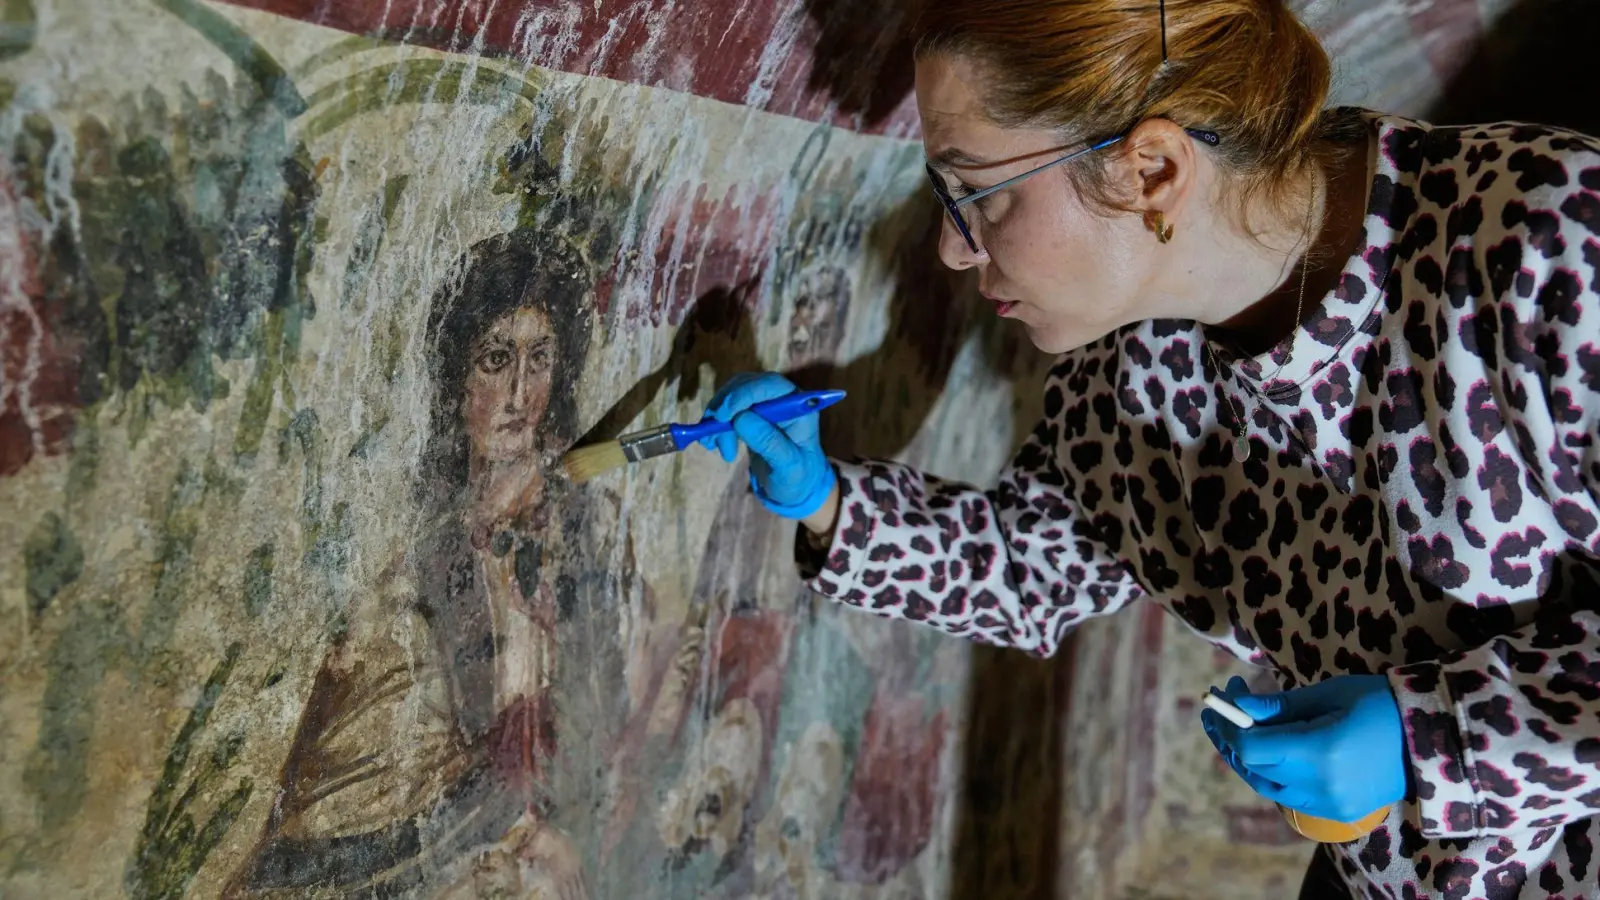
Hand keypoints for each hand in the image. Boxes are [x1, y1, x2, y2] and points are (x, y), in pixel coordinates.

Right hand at [702, 372, 836, 520]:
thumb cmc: (798, 479)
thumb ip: (769, 443)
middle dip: (725, 408)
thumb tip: (741, 418)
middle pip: (747, 386)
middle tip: (713, 436)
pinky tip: (714, 444)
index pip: (771, 385)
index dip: (744, 394)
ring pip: (732, 396)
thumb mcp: (788, 467)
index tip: (722, 415)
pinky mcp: (750, 414)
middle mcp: (782, 400)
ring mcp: (765, 405)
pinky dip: (715, 425)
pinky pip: (727, 409)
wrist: (794, 488)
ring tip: (718, 448)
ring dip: (717, 420)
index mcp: (799, 408)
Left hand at [1200, 674, 1405, 822]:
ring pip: (1266, 785)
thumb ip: (1280, 706)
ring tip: (1242, 725)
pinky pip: (1288, 796)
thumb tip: (1238, 705)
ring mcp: (1329, 804)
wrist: (1432, 739)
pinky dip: (1272, 773)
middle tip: (1223, 707)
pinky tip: (1270, 748)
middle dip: (1231, 736)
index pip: (1250, 747)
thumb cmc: (1380, 704)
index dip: (1229, 723)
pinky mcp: (1337, 811)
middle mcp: (1319, 786)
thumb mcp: (1329, 694)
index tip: (1220, 695)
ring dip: (1248, 757)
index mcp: (1319, 752)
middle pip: (1253, 767)